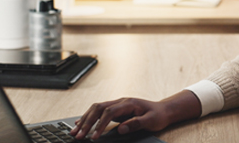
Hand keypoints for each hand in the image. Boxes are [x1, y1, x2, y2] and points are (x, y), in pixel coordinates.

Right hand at [69, 91, 200, 139]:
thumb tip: (120, 129)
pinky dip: (89, 118)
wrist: (163, 110)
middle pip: (99, 108)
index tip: (94, 136)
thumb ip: (136, 124)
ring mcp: (118, 105)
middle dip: (87, 122)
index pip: (109, 112)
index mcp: (128, 103)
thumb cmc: (158, 115)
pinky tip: (81, 124)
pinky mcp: (116, 110)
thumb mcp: (151, 121)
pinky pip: (99, 112)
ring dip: (85, 119)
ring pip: (96, 109)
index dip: (100, 124)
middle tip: (77, 135)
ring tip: (75, 131)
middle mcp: (121, 102)